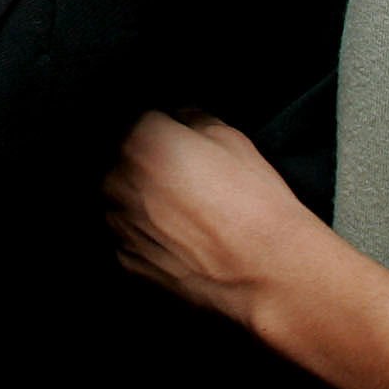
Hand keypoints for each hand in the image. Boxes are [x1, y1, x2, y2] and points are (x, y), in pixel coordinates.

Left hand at [103, 109, 329, 334]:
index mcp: (145, 141)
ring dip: (142, 200)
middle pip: (125, 162)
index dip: (167, 132)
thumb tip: (182, 120)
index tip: (183, 144)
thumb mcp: (233, 140)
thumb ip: (195, 120)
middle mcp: (123, 180)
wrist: (267, 269)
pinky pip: (127, 236)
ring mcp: (122, 223)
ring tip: (184, 212)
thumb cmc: (255, 203)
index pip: (143, 123)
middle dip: (148, 166)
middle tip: (186, 181)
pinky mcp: (129, 260)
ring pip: (121, 200)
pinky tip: (178, 238)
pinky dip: (144, 235)